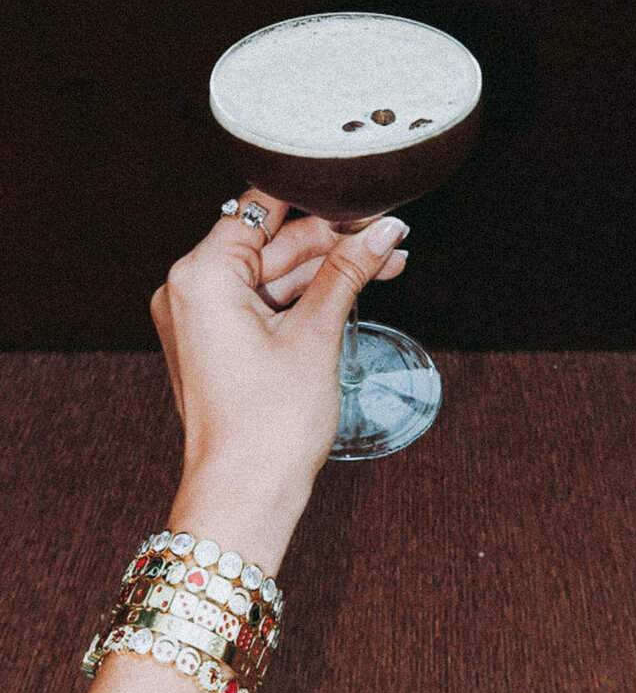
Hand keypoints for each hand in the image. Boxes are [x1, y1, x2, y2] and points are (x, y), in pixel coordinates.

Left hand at [150, 190, 408, 573]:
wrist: (245, 497)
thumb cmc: (268, 426)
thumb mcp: (315, 335)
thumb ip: (348, 272)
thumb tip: (384, 230)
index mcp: (201, 276)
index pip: (260, 209)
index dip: (317, 198)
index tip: (361, 195)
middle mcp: (190, 290)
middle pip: (271, 242)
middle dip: (332, 240)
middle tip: (388, 235)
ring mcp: (202, 318)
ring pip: (273, 273)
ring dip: (326, 269)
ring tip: (386, 261)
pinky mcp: (217, 341)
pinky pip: (265, 301)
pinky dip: (305, 296)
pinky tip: (354, 286)